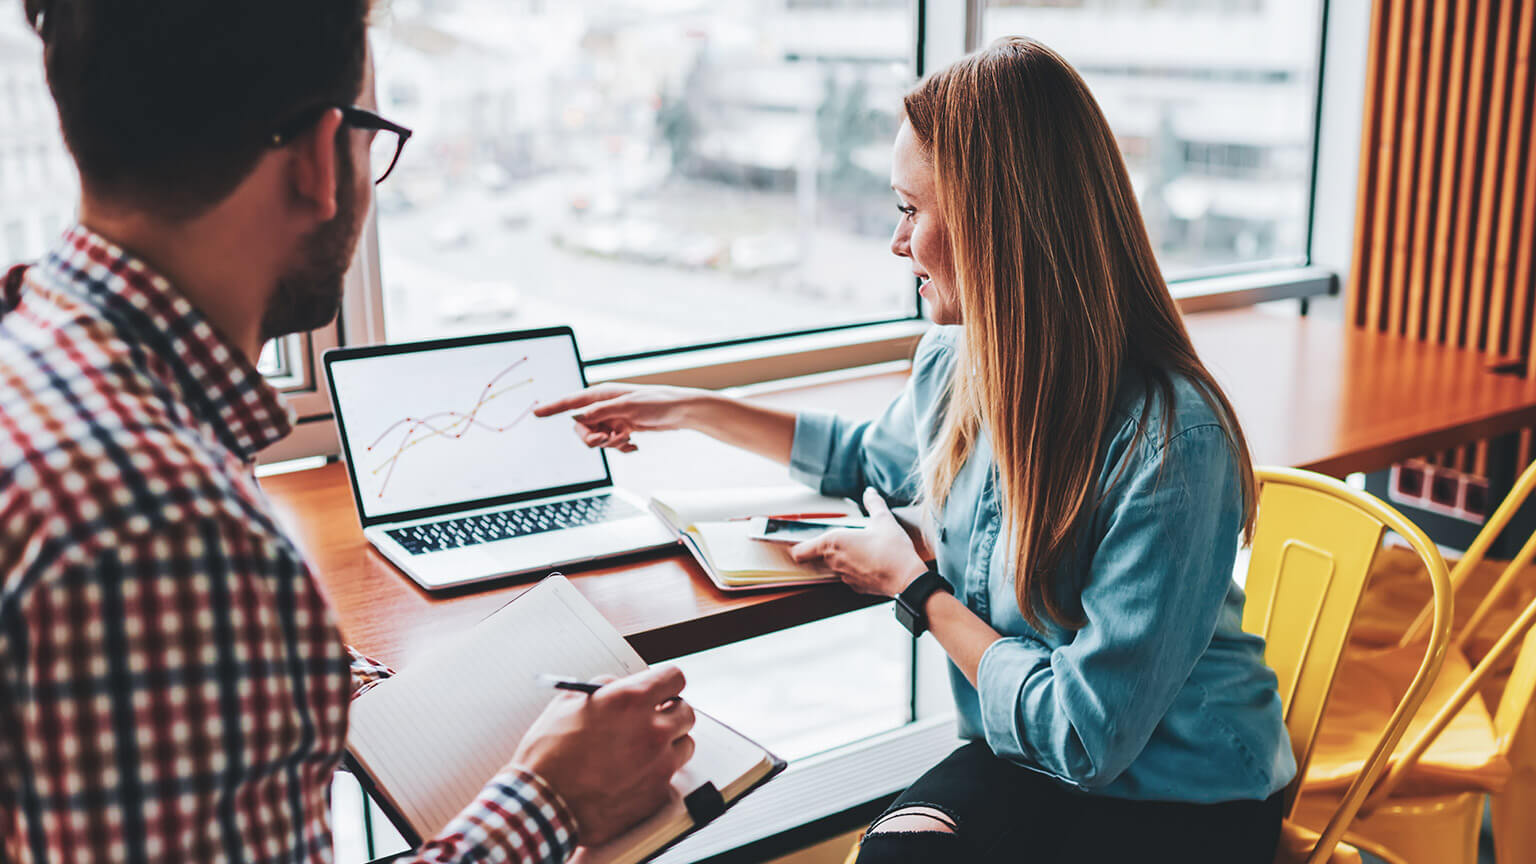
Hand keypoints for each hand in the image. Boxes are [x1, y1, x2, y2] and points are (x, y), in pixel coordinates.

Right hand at [511, 667, 696, 845]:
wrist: (542, 804)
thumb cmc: (548, 756)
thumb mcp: (567, 704)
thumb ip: (602, 689)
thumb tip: (618, 687)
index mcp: (631, 701)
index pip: (674, 678)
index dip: (667, 683)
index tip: (662, 690)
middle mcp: (653, 730)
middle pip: (686, 712)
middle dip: (671, 713)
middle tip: (654, 719)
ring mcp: (659, 764)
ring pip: (684, 746)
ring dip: (670, 745)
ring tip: (642, 751)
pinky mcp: (657, 794)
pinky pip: (670, 778)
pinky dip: (656, 775)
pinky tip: (633, 777)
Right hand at [532, 384, 705, 452]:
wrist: (680, 412)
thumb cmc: (657, 403)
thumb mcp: (628, 408)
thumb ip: (602, 412)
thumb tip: (580, 417)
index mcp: (602, 394)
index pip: (571, 402)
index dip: (552, 408)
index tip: (535, 412)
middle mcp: (604, 406)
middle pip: (581, 428)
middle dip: (592, 438)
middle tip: (607, 440)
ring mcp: (612, 418)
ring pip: (596, 439)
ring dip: (610, 444)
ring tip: (627, 440)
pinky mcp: (622, 428)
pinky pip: (611, 444)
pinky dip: (620, 447)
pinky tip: (634, 445)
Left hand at [790, 488, 926, 597]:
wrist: (907, 580)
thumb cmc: (893, 550)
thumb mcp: (884, 520)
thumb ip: (874, 504)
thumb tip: (870, 492)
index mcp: (834, 542)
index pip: (800, 551)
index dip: (794, 547)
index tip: (790, 543)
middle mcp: (834, 561)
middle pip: (816, 557)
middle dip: (822, 549)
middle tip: (835, 540)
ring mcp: (844, 576)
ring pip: (832, 566)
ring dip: (838, 559)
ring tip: (855, 549)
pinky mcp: (855, 586)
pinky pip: (846, 576)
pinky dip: (852, 569)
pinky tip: (867, 562)